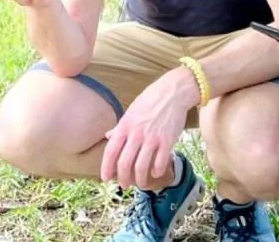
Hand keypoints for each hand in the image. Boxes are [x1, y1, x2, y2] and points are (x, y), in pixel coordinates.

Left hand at [100, 68, 197, 189]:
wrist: (173, 92)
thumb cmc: (150, 100)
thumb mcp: (131, 112)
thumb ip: (120, 127)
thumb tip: (108, 136)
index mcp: (124, 126)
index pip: (111, 151)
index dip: (106, 167)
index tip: (105, 178)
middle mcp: (136, 134)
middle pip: (124, 164)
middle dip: (123, 178)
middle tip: (124, 185)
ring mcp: (152, 138)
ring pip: (141, 167)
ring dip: (140, 180)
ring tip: (140, 184)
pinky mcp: (167, 140)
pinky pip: (160, 162)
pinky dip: (156, 171)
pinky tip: (155, 173)